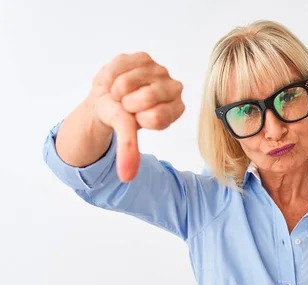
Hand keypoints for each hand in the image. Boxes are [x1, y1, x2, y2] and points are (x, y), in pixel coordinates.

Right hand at [89, 52, 184, 181]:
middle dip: (126, 104)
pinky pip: (120, 66)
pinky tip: (116, 78)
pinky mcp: (144, 57)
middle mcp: (174, 88)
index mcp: (176, 109)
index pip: (157, 117)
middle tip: (125, 105)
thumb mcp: (125, 134)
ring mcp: (160, 70)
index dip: (137, 118)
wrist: (106, 98)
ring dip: (117, 90)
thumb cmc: (121, 116)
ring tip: (120, 93)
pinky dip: (112, 75)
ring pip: (129, 82)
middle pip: (147, 97)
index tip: (134, 117)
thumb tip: (126, 178)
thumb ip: (129, 151)